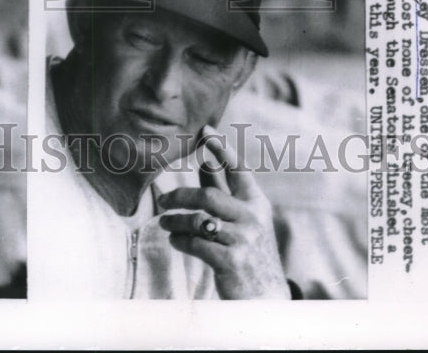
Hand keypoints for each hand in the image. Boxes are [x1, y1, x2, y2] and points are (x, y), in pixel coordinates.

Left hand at [158, 134, 289, 299]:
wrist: (265, 298)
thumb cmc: (248, 251)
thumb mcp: (242, 219)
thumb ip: (224, 191)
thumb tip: (204, 161)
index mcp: (256, 203)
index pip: (238, 169)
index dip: (221, 148)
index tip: (205, 130)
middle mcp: (253, 218)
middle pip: (209, 196)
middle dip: (181, 195)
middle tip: (163, 200)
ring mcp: (243, 240)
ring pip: (199, 220)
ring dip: (175, 221)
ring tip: (164, 223)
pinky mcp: (231, 262)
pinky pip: (196, 244)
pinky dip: (180, 240)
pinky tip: (175, 240)